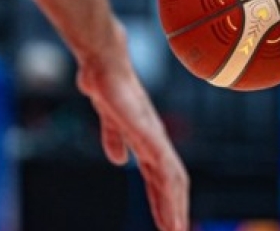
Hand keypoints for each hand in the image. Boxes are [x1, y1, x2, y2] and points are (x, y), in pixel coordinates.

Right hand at [75, 37, 188, 230]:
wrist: (105, 64)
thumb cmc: (108, 87)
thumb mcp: (111, 121)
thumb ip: (115, 139)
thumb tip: (118, 159)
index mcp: (148, 142)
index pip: (162, 178)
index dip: (164, 201)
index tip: (168, 224)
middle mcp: (156, 142)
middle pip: (172, 183)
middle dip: (174, 212)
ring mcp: (154, 138)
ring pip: (171, 180)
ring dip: (174, 208)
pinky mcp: (148, 133)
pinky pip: (162, 166)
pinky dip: (168, 189)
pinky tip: (170, 203)